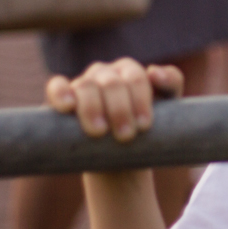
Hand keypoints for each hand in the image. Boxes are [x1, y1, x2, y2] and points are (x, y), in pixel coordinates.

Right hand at [46, 58, 183, 141]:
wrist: (120, 156)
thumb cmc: (147, 128)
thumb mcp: (169, 107)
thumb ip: (171, 83)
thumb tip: (154, 72)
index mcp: (130, 72)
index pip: (136, 77)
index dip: (140, 100)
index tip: (144, 126)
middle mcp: (105, 73)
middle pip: (111, 83)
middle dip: (119, 109)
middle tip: (126, 136)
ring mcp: (82, 84)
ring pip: (85, 86)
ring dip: (93, 108)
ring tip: (100, 132)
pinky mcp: (62, 97)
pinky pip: (56, 87)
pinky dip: (61, 93)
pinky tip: (68, 107)